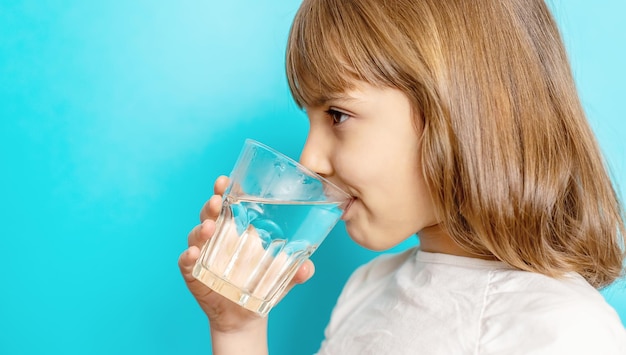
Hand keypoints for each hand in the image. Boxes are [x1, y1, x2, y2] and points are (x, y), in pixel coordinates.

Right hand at [178, 175, 315, 332]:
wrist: (246, 315)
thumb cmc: (261, 285)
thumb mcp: (283, 277)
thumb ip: (297, 271)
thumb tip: (308, 267)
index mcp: (236, 228)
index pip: (228, 203)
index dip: (224, 190)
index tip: (225, 181)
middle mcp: (217, 236)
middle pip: (209, 214)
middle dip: (212, 204)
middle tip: (218, 201)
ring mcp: (203, 253)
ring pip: (196, 235)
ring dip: (201, 229)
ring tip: (210, 227)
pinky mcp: (193, 273)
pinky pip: (186, 262)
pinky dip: (188, 256)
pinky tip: (193, 254)